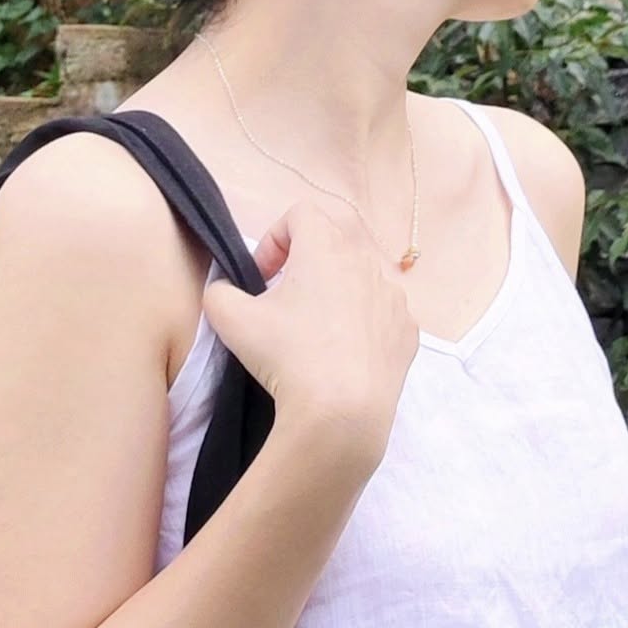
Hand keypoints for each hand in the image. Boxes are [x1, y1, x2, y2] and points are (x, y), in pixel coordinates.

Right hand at [199, 198, 418, 477]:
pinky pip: (382, 314)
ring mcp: (393, 297)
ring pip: (362, 278)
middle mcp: (366, 262)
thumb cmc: (286, 356)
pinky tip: (345, 355)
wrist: (342, 413)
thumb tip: (223, 291)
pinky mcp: (407, 332)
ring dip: (337, 292)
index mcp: (326, 246)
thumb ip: (220, 293)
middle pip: (335, 242)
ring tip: (316, 331)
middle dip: (307, 262)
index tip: (261, 277)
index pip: (300, 214)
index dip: (274, 238)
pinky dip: (363, 324)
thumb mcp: (231, 321)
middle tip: (287, 298)